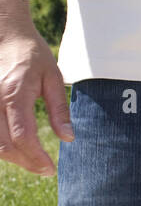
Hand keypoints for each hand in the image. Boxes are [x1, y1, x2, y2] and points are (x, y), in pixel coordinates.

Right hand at [0, 23, 73, 174]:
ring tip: (33, 161)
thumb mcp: (53, 77)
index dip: (36, 157)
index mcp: (15, 93)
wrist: (5, 36)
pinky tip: (16, 148)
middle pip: (4, 145)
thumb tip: (68, 138)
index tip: (50, 168)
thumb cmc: (32, 55)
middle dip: (25, 163)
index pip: (23, 136)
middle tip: (44, 169)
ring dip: (12, 158)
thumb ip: (60, 110)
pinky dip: (1, 146)